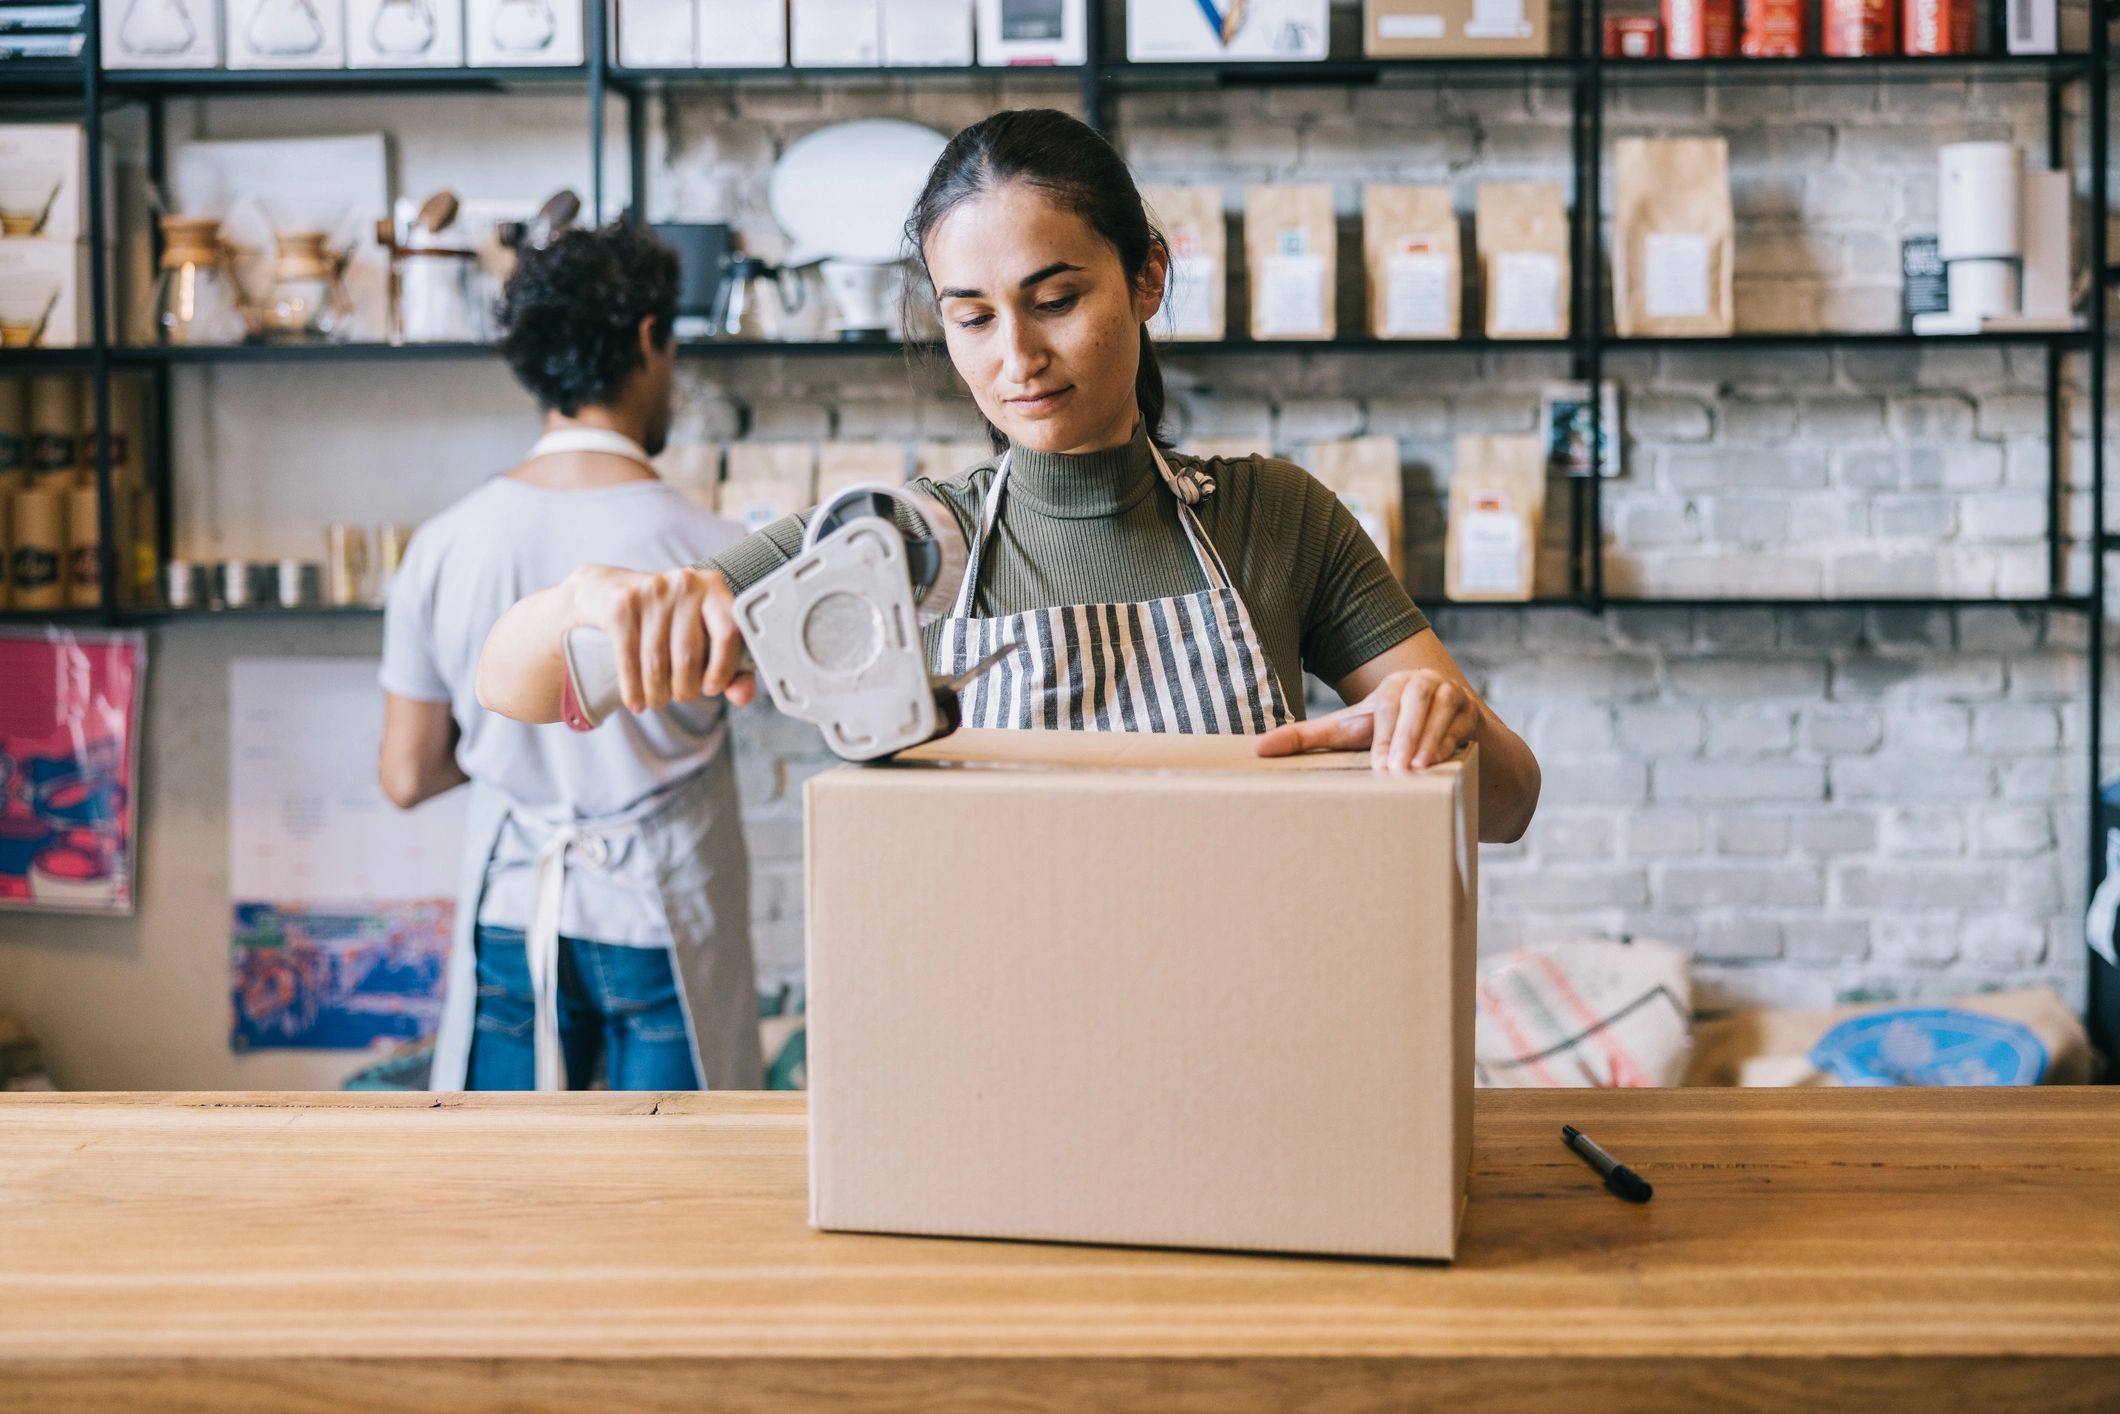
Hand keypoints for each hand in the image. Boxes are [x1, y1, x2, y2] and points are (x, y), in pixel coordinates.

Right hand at [565, 564, 754, 713]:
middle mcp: (686, 584)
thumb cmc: (673, 621)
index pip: (729, 633)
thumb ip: (734, 668)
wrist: (615, 591)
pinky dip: (634, 689)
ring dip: (658, 693)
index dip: (723, 669)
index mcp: (715, 588)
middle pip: (688, 655)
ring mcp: (651, 592)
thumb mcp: (707, 637)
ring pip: (657, 662)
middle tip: (682, 695)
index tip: (712, 688)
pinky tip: (637, 702)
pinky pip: (629, 660)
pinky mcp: (621, 606)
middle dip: (685, 689)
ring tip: (659, 699)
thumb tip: (742, 697)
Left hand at [1255, 669, 1480, 773]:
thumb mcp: (1348, 734)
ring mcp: (1450, 695)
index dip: (1381, 737)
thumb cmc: (1385, 734)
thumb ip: (1307, 739)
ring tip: (1418, 771)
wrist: (1440, 733)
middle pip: (1411, 707)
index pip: (1384, 709)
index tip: (1378, 765)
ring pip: (1440, 715)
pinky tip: (1443, 764)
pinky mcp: (1471, 712)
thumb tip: (1257, 749)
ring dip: (1429, 743)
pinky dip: (1451, 743)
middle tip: (1395, 771)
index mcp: (1390, 687)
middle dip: (1404, 739)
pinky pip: (1462, 727)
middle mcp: (1420, 684)